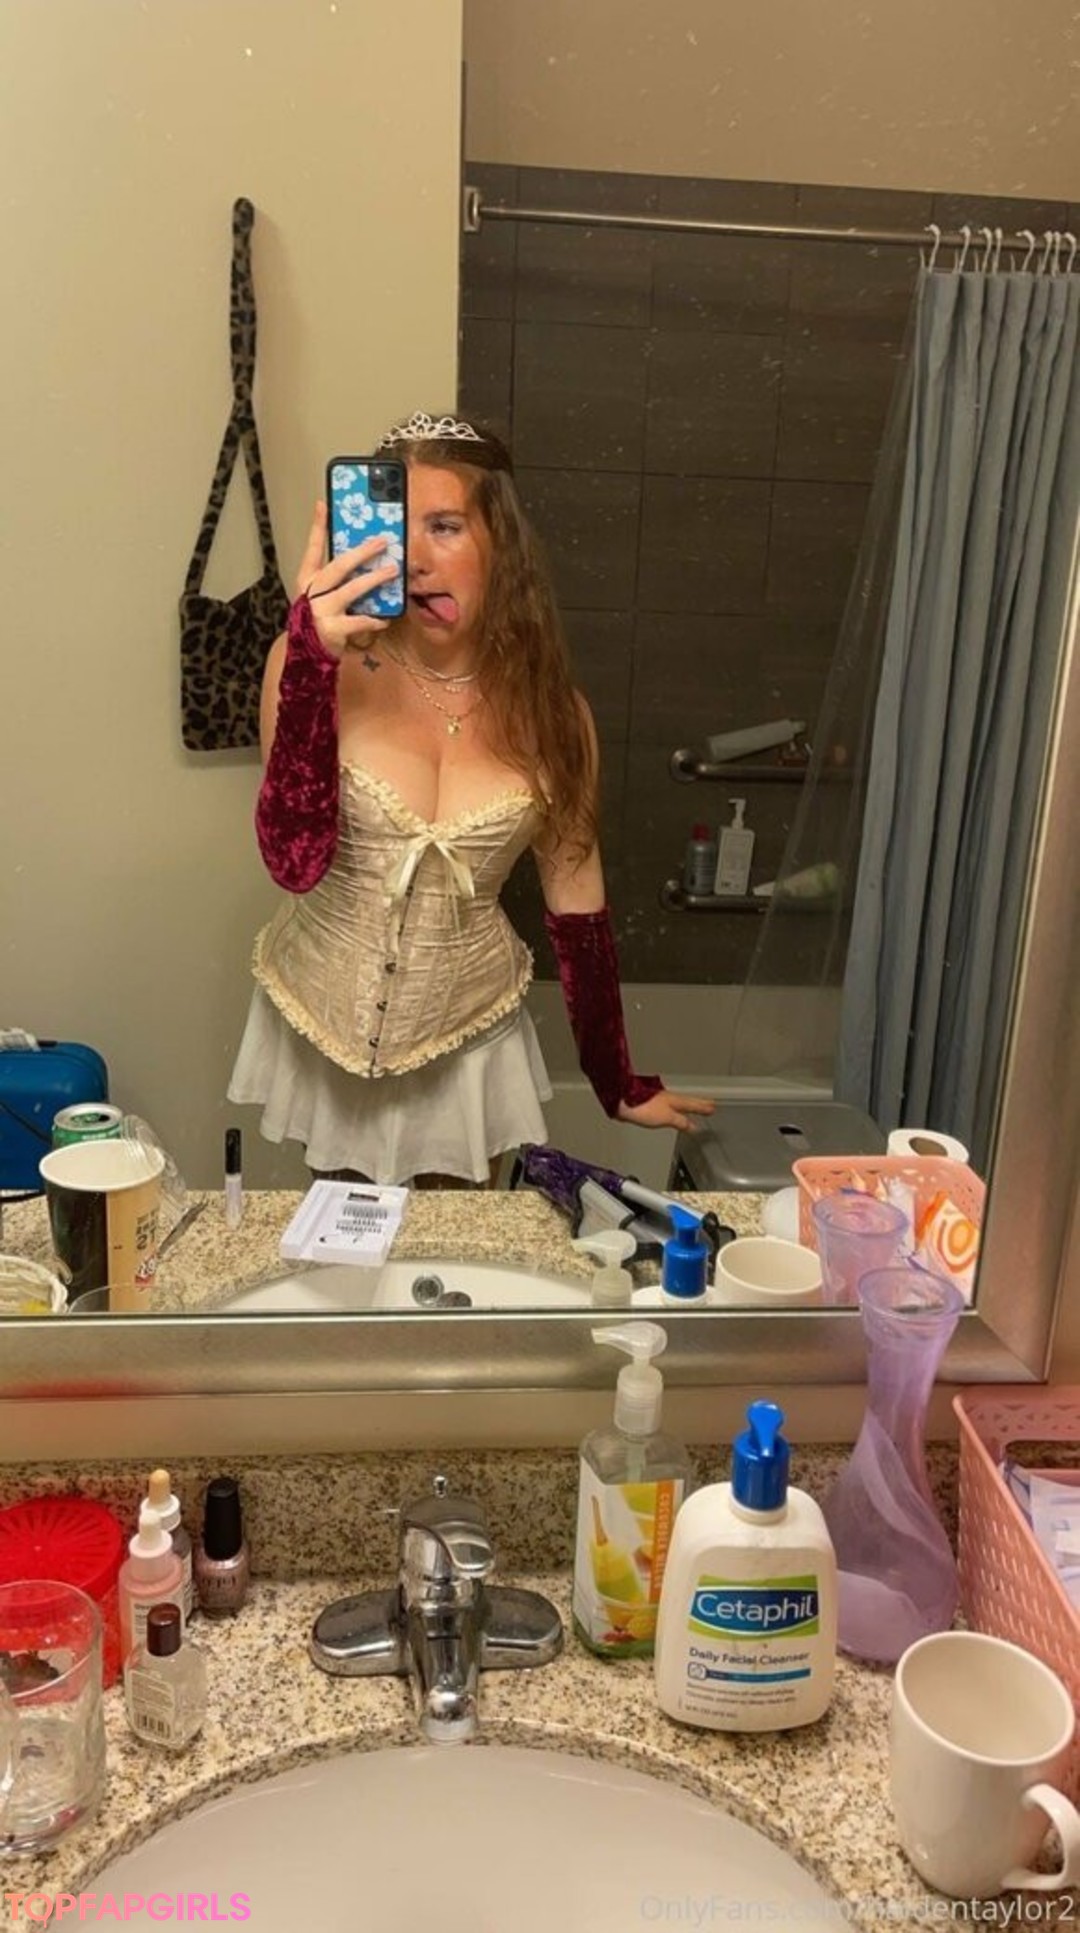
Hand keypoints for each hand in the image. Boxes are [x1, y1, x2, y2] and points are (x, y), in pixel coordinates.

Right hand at [293, 501, 399, 659]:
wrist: (305, 652)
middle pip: (338, 566)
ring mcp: (320, 610)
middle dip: (361, 552)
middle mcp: (311, 592)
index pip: (313, 547)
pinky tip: (385, 618)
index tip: (324, 504)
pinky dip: (373, 619)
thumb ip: (336, 576)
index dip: (318, 526)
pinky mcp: (332, 630)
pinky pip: (358, 622)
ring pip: (350, 590)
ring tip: (393, 571)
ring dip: (374, 580)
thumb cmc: (318, 615)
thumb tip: (363, 553)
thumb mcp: (321, 593)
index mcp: (306, 578)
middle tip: (383, 542)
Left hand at [617, 1089, 714, 1131]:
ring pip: (678, 1102)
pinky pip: (668, 1106)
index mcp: (675, 1101)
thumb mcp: (667, 1118)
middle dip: (698, 1104)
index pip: (694, 1104)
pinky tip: (671, 1112)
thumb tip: (693, 1127)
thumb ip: (680, 1122)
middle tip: (709, 1105)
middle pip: (688, 1101)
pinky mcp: (650, 1103)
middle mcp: (668, 1098)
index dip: (703, 1107)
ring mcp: (659, 1100)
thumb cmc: (642, 1107)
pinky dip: (674, 1108)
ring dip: (687, 1105)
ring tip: (693, 1108)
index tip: (713, 1108)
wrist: (622, 1101)